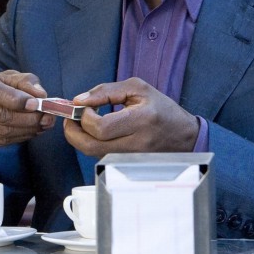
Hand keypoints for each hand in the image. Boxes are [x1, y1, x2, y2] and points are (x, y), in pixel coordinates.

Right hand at [0, 70, 52, 157]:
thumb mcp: (5, 79)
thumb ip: (24, 82)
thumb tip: (41, 94)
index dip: (16, 99)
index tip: (37, 104)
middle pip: (0, 114)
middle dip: (29, 118)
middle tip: (48, 117)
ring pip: (2, 131)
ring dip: (28, 129)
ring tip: (43, 125)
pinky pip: (0, 142)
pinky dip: (20, 137)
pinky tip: (31, 132)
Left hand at [63, 78, 199, 155]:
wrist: (183, 135)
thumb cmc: (161, 108)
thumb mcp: (137, 88)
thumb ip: (106, 91)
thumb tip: (79, 100)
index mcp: (141, 120)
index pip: (101, 128)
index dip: (84, 118)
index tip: (82, 106)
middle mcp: (136, 143)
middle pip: (91, 146)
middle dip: (73, 132)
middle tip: (70, 118)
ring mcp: (131, 158)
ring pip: (93, 153)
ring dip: (80, 138)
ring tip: (82, 122)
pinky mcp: (127, 164)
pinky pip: (100, 156)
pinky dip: (91, 144)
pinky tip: (94, 132)